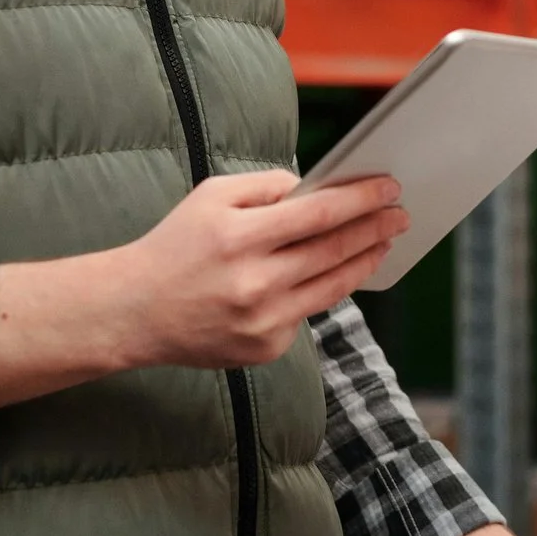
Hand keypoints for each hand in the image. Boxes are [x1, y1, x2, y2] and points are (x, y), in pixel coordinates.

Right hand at [116, 170, 406, 367]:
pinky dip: (322, 291)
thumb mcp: (212, 196)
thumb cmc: (176, 246)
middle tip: (400, 215)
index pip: (318, 213)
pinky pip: (306, 314)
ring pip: (333, 288)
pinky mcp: (265, 348)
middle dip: (375, 229)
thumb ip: (267, 187)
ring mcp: (262, 321)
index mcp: (239, 236)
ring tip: (383, 242)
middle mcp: (254, 282)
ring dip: (365, 261)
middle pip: (334, 251)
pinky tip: (334, 274)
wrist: (136, 311)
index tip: (389, 188)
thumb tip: (317, 189)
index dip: (361, 200)